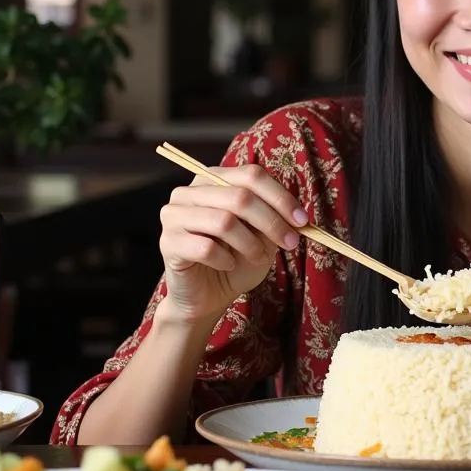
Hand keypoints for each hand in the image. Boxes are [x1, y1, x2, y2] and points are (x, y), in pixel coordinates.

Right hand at [158, 164, 307, 321]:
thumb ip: (274, 219)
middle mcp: (190, 191)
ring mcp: (174, 215)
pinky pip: (205, 248)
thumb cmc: (236, 260)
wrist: (208, 295)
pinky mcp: (168, 242)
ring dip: (250, 244)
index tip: (302, 221)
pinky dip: (226, 259)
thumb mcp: (262, 236)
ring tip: (258, 258)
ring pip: (224, 221)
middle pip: (240, 196)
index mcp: (214, 180)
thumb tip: (296, 216)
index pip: (251, 175)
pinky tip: (228, 265)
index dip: (280, 198)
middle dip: (272, 222)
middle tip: (290, 243)